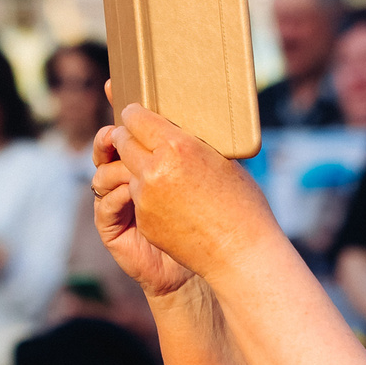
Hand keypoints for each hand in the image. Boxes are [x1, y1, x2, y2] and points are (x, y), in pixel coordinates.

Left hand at [94, 106, 274, 298]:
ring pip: (127, 171)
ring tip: (158, 171)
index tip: (133, 111)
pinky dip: (147, 195)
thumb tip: (178, 131)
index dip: (133, 113)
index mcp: (178, 146)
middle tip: (133, 135)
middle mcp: (155, 169)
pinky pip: (137, 198)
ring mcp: (146, 197)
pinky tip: (169, 201)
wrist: (240, 253)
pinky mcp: (144, 219)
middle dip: (126, 136)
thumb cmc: (242, 204)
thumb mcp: (222, 160)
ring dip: (136, 168)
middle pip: (123, 141)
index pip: (136, 118)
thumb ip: (193, 144)